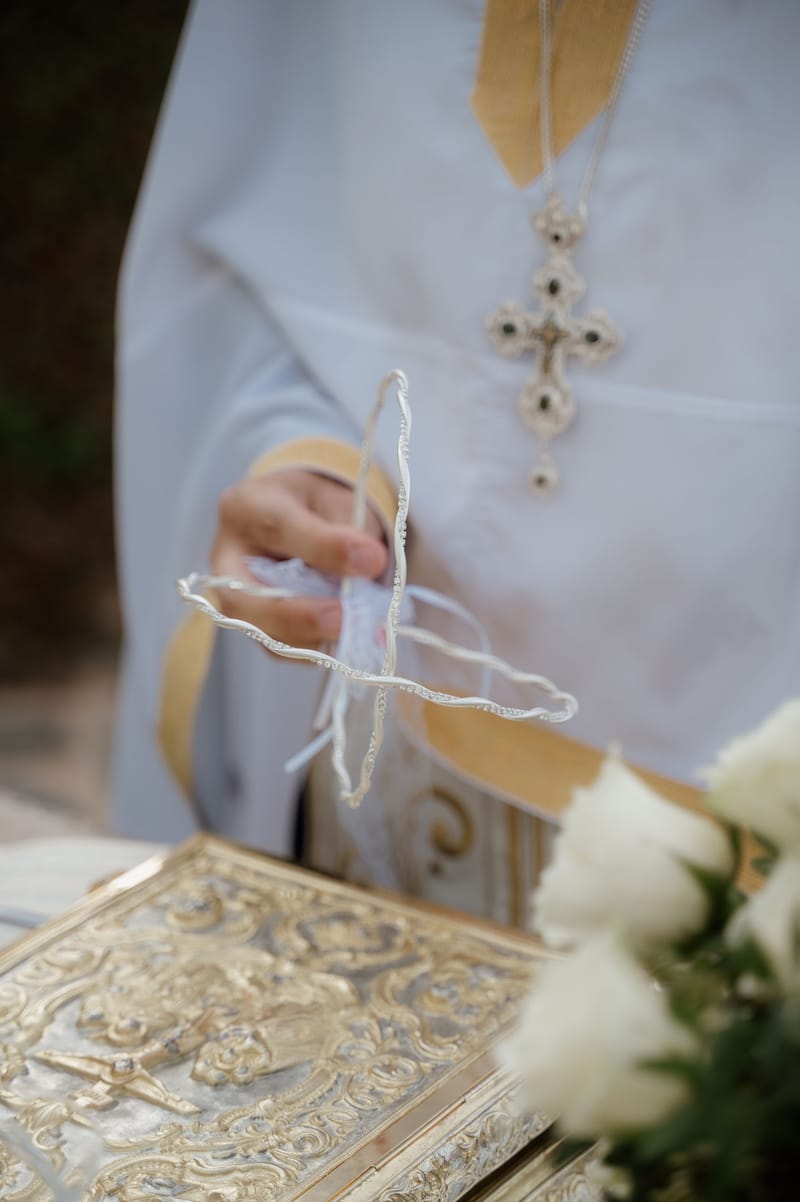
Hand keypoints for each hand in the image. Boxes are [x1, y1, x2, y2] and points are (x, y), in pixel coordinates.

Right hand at [210, 469, 387, 647]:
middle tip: (347, 618)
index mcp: (247, 508)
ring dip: (314, 639)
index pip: (278, 528)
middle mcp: (229, 556)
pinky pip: (281, 648)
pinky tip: (351, 642)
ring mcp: (238, 597)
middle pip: (248, 598)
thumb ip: (348, 528)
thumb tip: (368, 565)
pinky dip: (317, 649)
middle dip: (302, 614)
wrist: (305, 518)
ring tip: (363, 633)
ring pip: (263, 632)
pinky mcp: (257, 626)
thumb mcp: (336, 498)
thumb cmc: (317, 505)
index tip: (372, 558)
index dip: (325, 548)